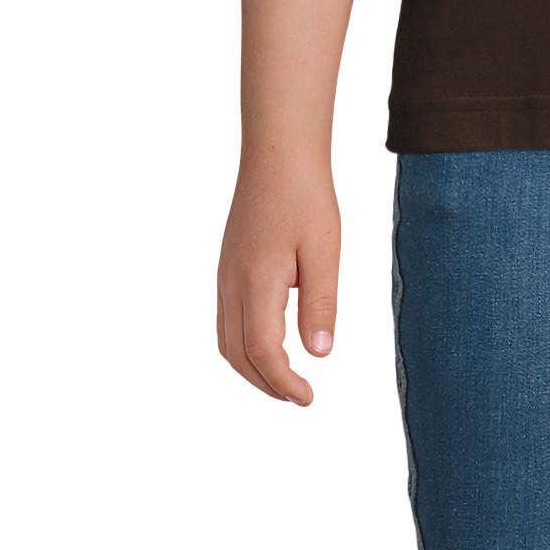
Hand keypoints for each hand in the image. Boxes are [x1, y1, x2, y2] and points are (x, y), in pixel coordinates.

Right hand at [217, 156, 340, 404]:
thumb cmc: (305, 197)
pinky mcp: (228, 265)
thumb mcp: (324, 250)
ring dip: (251, 367)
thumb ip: (321, 303)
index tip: (308, 398)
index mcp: (256, 283)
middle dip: (266, 384)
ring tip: (284, 378)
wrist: (277, 152)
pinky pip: (226, 319)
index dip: (283, 383)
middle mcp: (232, 284)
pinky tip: (269, 341)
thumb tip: (319, 353)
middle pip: (238, 354)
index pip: (263, 352)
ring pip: (226, 340)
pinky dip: (243, 344)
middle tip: (299, 397)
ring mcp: (225, 275)